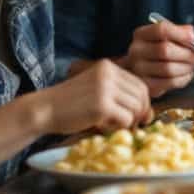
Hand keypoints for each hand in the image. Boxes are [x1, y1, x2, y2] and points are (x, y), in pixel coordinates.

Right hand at [37, 59, 152, 133]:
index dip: (143, 102)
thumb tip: (149, 113)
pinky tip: (102, 125)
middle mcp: (109, 74)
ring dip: (128, 121)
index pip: (140, 84)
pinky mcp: (102, 105)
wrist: (44, 110)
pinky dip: (118, 127)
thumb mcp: (97, 90)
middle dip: (140, 113)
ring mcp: (105, 89)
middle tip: (130, 124)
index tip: (137, 115)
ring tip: (110, 123)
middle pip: (142, 95)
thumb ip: (120, 95)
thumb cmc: (71, 104)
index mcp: (108, 67)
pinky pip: (125, 119)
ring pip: (136, 108)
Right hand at [121, 21, 193, 97]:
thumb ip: (179, 31)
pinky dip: (183, 79)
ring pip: (168, 68)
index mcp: (141, 34)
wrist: (144, 70)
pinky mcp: (146, 86)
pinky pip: (170, 82)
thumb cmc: (159, 51)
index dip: (180, 33)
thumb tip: (190, 33)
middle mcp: (136, 51)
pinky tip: (186, 75)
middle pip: (165, 50)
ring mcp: (139, 69)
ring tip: (191, 66)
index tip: (192, 38)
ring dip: (186, 67)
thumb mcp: (167, 36)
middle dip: (186, 54)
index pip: (161, 30)